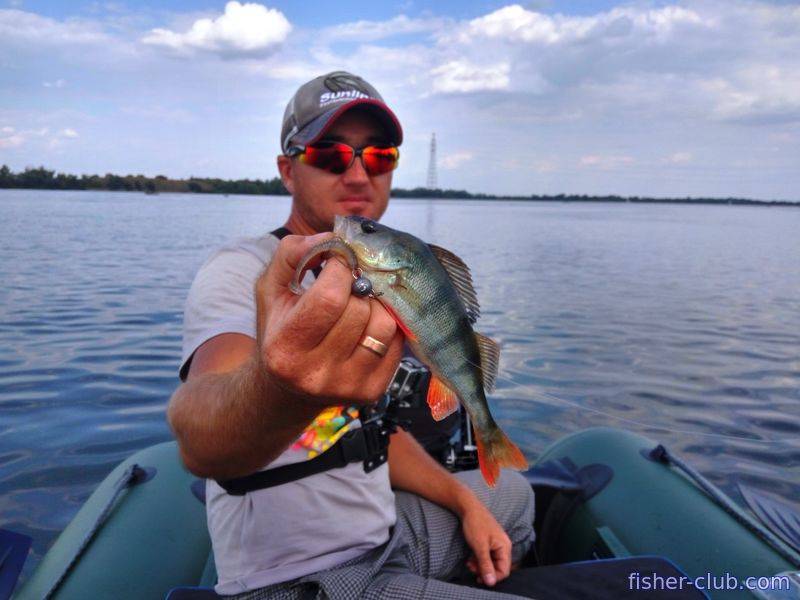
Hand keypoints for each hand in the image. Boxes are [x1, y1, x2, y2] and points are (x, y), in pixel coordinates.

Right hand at [254, 233, 403, 406]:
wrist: (288, 387)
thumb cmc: (280, 329)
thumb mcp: (271, 289)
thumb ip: (292, 254)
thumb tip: (332, 238)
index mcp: (285, 347)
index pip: (330, 296)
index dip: (340, 268)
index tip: (338, 261)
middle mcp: (315, 373)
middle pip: (359, 310)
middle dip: (357, 286)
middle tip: (348, 284)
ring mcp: (347, 387)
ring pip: (384, 325)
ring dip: (375, 305)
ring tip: (358, 304)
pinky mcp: (372, 391)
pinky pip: (397, 343)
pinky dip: (386, 325)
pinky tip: (367, 325)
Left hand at [461, 500, 511, 586]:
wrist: (468, 507)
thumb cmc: (475, 524)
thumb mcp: (479, 546)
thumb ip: (485, 564)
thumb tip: (491, 583)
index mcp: (505, 547)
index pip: (504, 570)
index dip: (493, 578)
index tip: (479, 579)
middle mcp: (503, 546)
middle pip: (498, 567)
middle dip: (485, 572)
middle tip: (472, 570)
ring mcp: (496, 544)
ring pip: (491, 563)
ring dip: (480, 567)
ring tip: (469, 565)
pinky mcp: (489, 543)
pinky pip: (486, 557)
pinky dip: (478, 560)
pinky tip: (470, 560)